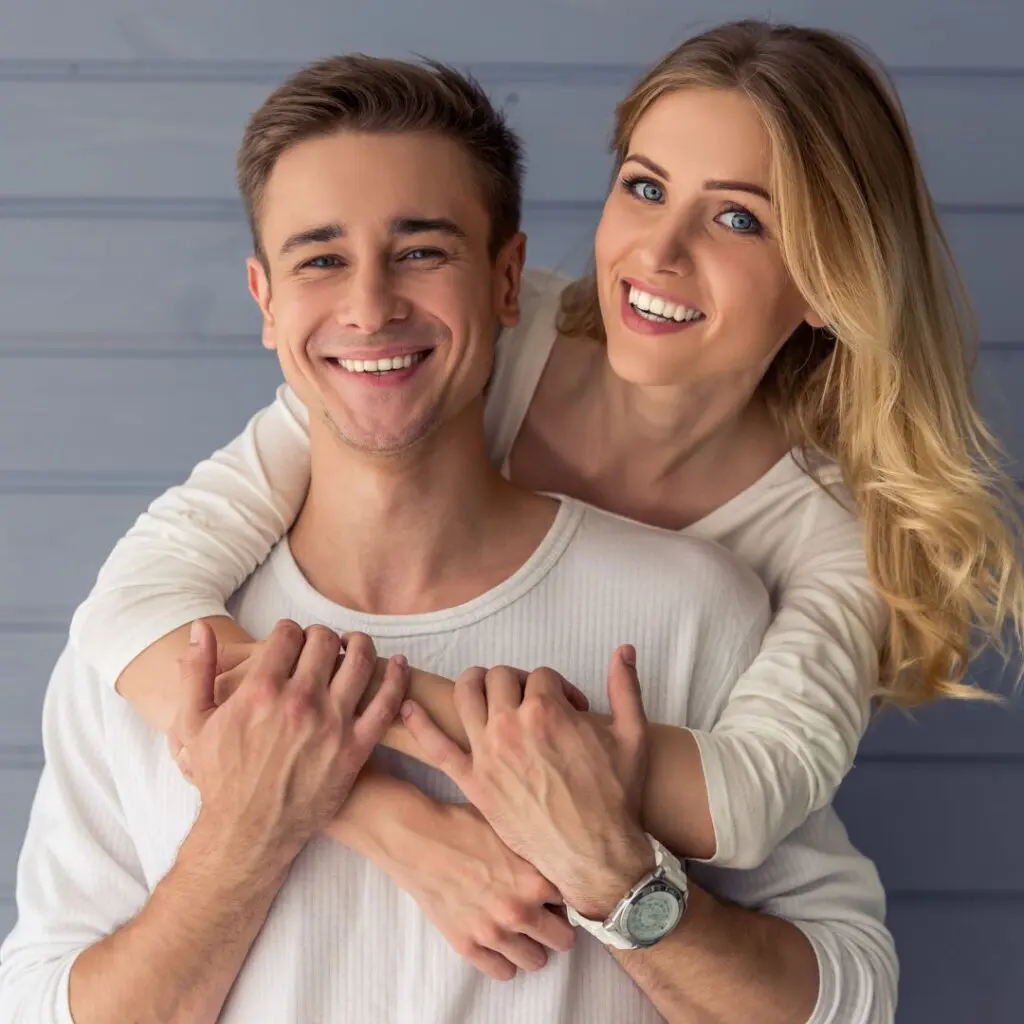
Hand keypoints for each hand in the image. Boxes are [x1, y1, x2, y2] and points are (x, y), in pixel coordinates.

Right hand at [173, 620, 407, 870]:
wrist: (247, 832)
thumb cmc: (220, 778)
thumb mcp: (193, 723)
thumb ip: (196, 672)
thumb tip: (200, 628)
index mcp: (261, 690)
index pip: (289, 634)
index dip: (289, 630)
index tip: (290, 639)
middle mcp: (300, 702)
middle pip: (325, 641)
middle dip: (321, 635)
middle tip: (319, 645)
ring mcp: (332, 724)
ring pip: (359, 661)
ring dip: (360, 644)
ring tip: (354, 645)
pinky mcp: (355, 748)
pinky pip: (387, 704)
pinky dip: (396, 678)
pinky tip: (398, 665)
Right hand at [327, 793, 574, 980]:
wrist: (417, 838)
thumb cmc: (463, 825)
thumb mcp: (510, 828)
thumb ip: (537, 851)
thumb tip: (561, 858)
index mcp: (534, 879)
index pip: (575, 903)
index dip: (566, 895)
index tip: (558, 891)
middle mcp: (518, 911)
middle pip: (563, 939)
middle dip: (557, 925)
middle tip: (544, 912)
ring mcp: (492, 933)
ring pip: (536, 961)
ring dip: (533, 945)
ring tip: (522, 928)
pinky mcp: (467, 946)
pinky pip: (502, 973)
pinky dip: (505, 959)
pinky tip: (500, 939)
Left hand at [401, 646, 654, 918]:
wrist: (596, 856)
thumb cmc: (616, 798)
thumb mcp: (632, 736)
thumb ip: (625, 686)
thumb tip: (625, 648)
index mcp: (547, 711)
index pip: (541, 675)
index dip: (559, 686)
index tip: (572, 707)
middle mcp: (511, 726)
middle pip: (501, 676)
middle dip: (519, 681)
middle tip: (533, 702)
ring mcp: (487, 754)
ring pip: (466, 695)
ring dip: (474, 683)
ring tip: (487, 691)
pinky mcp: (473, 782)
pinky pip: (436, 746)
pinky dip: (418, 722)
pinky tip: (407, 706)